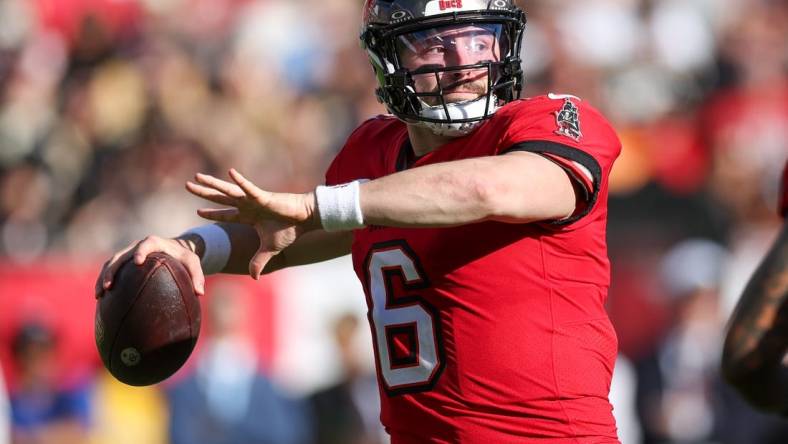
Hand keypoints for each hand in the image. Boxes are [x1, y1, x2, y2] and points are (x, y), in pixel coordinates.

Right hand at [95, 236, 204, 298]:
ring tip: (98, 295)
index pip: (146, 245)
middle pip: (120, 255)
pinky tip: (101, 298)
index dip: (141, 251)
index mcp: (155, 243)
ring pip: (111, 263)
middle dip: (112, 270)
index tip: (137, 262)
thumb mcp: (194, 263)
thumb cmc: (185, 257)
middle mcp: (138, 246)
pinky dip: (104, 281)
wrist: (175, 249)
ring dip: (103, 277)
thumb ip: (198, 276)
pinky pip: (112, 270)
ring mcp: (129, 253)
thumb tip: (199, 293)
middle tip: (108, 287)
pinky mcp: (125, 262)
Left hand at [186, 168, 318, 278]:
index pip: (225, 215)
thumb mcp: (270, 249)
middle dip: (204, 193)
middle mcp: (248, 205)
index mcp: (248, 216)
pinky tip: (230, 172)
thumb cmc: (289, 230)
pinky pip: (249, 188)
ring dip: (212, 184)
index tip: (197, 211)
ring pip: (228, 190)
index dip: (212, 213)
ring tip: (196, 177)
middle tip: (187, 185)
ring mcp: (254, 200)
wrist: (304, 220)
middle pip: (220, 198)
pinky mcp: (263, 197)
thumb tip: (254, 277)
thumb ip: (259, 261)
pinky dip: (240, 181)